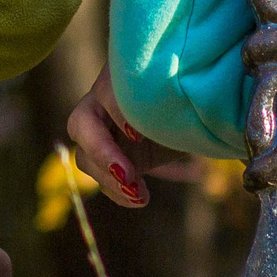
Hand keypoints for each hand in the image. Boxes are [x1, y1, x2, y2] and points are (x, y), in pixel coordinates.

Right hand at [64, 69, 196, 206]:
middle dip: (101, 152)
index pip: (106, 91)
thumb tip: (140, 130)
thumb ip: (160, 103)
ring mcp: (103, 133)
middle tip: (127, 174)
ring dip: (109, 179)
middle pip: (81, 125)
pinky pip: (103, 179)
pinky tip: (140, 199)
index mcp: (118, 76)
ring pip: (86, 157)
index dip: (118, 114)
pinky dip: (118, 192)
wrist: (196, 109)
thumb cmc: (188, 93)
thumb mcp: (180, 96)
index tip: (138, 135)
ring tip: (140, 195)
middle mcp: (102, 103)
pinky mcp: (113, 159)